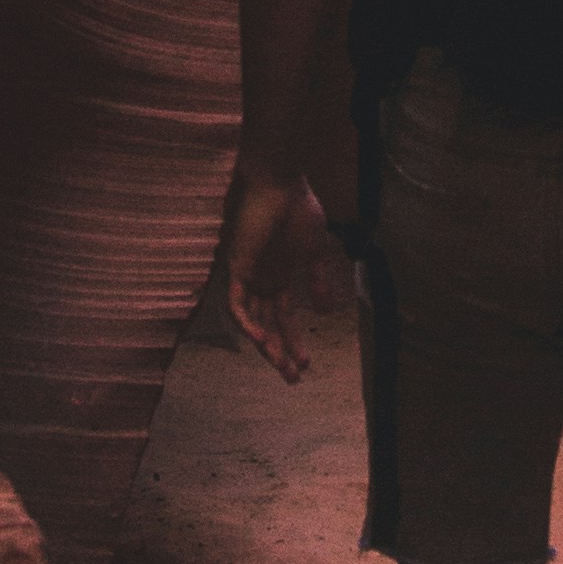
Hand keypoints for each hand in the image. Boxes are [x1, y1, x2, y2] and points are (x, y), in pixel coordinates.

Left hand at [206, 157, 331, 380]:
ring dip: (265, 344)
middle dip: (279, 353)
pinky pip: (236, 303)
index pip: (284, 319)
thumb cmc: (300, 211)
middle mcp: (263, 282)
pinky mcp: (237, 268)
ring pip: (252, 321)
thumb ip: (319, 281)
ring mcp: (249, 277)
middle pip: (268, 326)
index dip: (294, 342)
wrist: (282, 184)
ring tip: (281, 365)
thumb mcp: (316, 252)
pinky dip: (246, 323)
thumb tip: (326, 312)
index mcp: (281, 278)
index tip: (306, 366)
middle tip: (292, 379)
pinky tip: (260, 339)